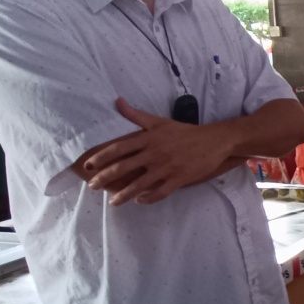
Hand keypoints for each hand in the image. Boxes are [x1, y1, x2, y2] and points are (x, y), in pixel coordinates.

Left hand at [83, 99, 232, 205]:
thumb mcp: (159, 121)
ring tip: (113, 202)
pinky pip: (160, 192)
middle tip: (93, 186)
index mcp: (149, 139)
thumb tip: (118, 101)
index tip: (88, 166)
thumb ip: (136, 114)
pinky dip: (148, 198)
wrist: (214, 141)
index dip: (101, 157)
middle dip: (105, 178)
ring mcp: (167, 167)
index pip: (119, 148)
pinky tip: (140, 201)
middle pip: (124, 167)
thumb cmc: (185, 132)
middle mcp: (155, 153)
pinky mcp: (179, 178)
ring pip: (140, 184)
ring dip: (124, 195)